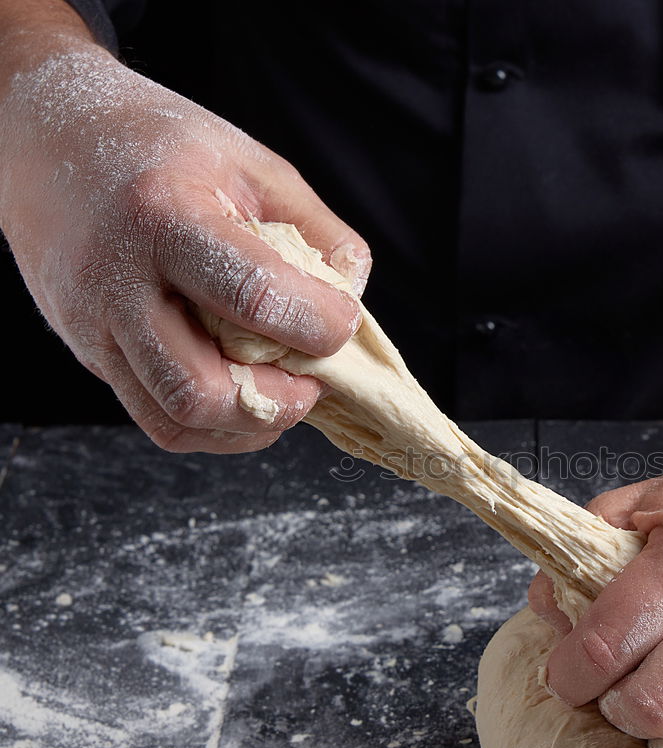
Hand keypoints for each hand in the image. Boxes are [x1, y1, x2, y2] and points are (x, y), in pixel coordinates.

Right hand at [0, 40, 368, 451]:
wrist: (45, 141)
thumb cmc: (159, 147)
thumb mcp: (251, 163)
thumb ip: (316, 230)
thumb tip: (353, 297)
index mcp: (165, 216)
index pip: (253, 297)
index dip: (318, 324)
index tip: (342, 323)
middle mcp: (120, 282)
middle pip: (201, 390)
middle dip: (279, 402)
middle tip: (312, 380)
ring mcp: (98, 327)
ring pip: (176, 421)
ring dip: (249, 426)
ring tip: (284, 394)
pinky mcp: (92, 354)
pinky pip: (157, 419)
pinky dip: (216, 427)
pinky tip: (247, 399)